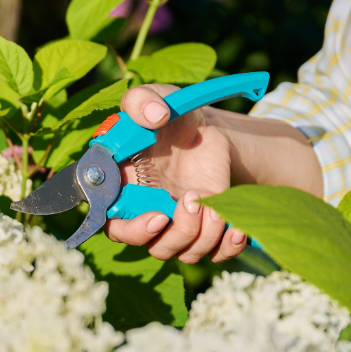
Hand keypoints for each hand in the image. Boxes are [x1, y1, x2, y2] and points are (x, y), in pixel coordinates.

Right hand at [104, 84, 248, 263]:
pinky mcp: (204, 229)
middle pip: (153, 246)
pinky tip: (237, 228)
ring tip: (213, 206)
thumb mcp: (154, 98)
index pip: (114, 227)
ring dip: (202, 236)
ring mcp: (176, 225)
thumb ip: (141, 100)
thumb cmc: (170, 117)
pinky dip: (227, 247)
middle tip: (191, 202)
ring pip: (184, 252)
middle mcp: (147, 214)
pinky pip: (214, 254)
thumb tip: (152, 117)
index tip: (156, 218)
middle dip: (175, 233)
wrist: (206, 129)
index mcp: (123, 191)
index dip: (132, 231)